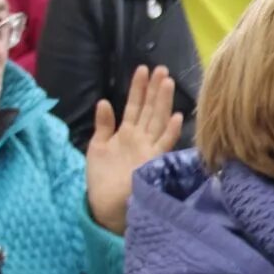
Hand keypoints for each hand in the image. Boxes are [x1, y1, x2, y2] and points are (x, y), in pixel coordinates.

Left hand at [85, 67, 181, 234]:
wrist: (106, 205)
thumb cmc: (102, 178)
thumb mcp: (96, 146)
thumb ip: (103, 125)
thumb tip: (104, 102)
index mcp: (127, 133)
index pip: (135, 106)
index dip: (138, 88)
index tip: (142, 69)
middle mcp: (140, 138)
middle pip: (149, 109)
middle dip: (154, 89)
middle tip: (161, 68)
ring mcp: (148, 149)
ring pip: (157, 120)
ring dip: (162, 102)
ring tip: (166, 81)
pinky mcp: (152, 162)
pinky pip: (164, 144)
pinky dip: (170, 132)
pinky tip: (176, 117)